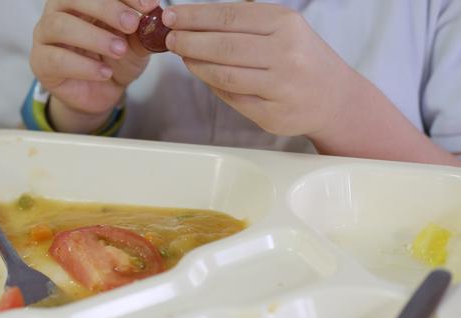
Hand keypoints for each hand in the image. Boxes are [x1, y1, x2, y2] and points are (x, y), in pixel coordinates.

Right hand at [30, 0, 158, 131]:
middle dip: (106, 8)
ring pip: (60, 26)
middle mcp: (58, 11)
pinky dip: (84, 66)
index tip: (150, 5)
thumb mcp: (135, 43)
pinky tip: (105, 72)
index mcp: (81, 0)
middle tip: (132, 24)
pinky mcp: (41, 62)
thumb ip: (141, 29)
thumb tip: (156, 14)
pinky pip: (56, 59)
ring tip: (119, 50)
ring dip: (94, 37)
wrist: (102, 93)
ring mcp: (45, 36)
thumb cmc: (115, 59)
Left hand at [162, 2, 360, 136]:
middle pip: (223, 46)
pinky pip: (232, 98)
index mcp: (286, 24)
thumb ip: (243, 23)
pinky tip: (203, 75)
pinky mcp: (273, 114)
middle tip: (170, 37)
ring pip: (224, 74)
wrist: (334, 98)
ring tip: (183, 56)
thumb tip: (193, 21)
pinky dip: (212, 85)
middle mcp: (287, 54)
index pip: (229, 16)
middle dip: (189, 40)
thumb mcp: (283, 28)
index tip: (172, 15)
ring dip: (196, 64)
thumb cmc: (301, 58)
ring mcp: (281, 87)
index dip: (195, 16)